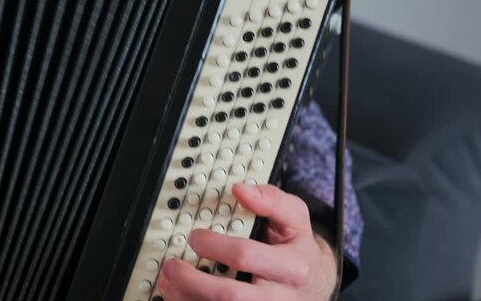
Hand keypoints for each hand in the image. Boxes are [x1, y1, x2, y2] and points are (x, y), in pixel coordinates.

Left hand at [158, 184, 337, 300]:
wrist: (311, 282)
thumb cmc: (296, 248)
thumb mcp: (295, 217)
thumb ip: (271, 199)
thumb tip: (241, 191)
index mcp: (292, 266)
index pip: (246, 256)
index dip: (214, 245)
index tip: (196, 236)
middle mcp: (279, 297)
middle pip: (231, 297)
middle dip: (193, 281)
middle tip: (173, 266)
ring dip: (187, 298)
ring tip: (169, 282)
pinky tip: (179, 295)